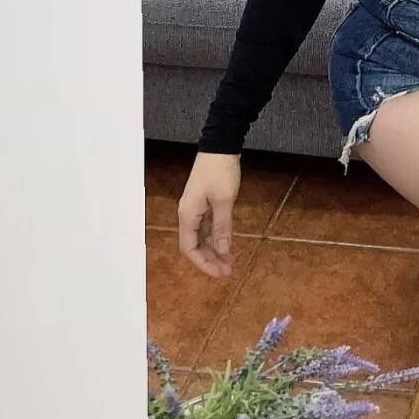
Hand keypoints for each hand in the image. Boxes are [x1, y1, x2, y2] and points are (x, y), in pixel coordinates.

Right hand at [178, 152, 240, 277]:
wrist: (220, 146)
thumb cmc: (220, 171)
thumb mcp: (224, 200)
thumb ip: (222, 227)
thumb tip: (223, 250)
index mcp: (188, 215)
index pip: (189, 248)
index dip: (203, 263)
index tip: (219, 273)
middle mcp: (188, 214)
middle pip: (195, 244)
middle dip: (210, 259)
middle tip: (228, 270)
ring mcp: (197, 208)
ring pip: (202, 236)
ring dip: (215, 249)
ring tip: (230, 262)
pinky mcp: (205, 202)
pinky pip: (208, 226)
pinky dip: (217, 236)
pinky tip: (228, 244)